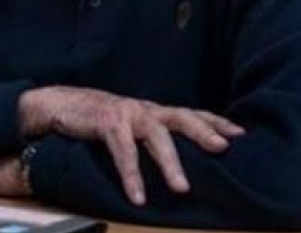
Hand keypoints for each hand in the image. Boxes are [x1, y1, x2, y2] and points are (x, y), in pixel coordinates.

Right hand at [18, 86, 243, 205]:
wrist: (60, 104)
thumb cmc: (100, 120)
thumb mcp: (131, 126)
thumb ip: (152, 136)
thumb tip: (178, 159)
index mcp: (154, 112)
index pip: (191, 113)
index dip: (215, 122)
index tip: (241, 134)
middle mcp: (145, 110)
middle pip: (181, 116)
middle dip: (203, 132)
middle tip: (222, 148)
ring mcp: (126, 115)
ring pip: (155, 136)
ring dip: (170, 162)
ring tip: (182, 188)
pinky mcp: (106, 124)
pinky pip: (122, 152)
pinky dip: (131, 175)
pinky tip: (138, 197)